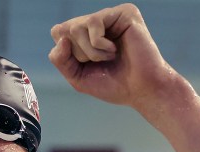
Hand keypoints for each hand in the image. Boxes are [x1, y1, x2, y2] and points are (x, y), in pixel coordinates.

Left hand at [49, 3, 186, 115]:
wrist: (141, 91)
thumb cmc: (113, 84)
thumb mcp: (77, 77)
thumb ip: (60, 59)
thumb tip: (59, 34)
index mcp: (86, 33)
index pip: (58, 32)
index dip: (66, 53)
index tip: (87, 65)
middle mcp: (98, 21)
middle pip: (65, 29)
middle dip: (79, 53)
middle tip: (101, 62)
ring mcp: (111, 15)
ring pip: (77, 26)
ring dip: (90, 51)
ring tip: (110, 57)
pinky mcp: (124, 12)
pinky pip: (93, 22)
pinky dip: (99, 44)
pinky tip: (115, 50)